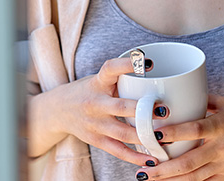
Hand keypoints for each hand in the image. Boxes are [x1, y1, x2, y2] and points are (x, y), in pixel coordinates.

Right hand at [28, 56, 156, 165]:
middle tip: (165, 111)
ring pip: (123, 133)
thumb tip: (160, 80)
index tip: (148, 62)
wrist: (58, 110)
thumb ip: (122, 79)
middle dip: (144, 111)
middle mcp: (95, 102)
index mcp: (98, 82)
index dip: (128, 64)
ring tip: (164, 137)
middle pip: (121, 107)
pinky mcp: (96, 140)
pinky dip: (136, 157)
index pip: (111, 68)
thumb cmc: (88, 91)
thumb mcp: (100, 79)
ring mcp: (95, 123)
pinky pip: (118, 151)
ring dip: (145, 136)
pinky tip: (151, 160)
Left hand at [133, 95, 223, 179]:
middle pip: (189, 162)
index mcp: (222, 125)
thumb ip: (203, 100)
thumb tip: (179, 94)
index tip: (153, 134)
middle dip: (164, 169)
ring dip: (171, 180)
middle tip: (143, 170)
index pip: (194, 130)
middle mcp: (223, 148)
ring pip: (195, 177)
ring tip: (150, 179)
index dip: (173, 133)